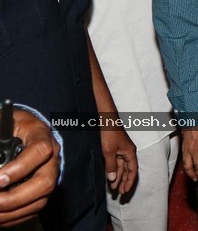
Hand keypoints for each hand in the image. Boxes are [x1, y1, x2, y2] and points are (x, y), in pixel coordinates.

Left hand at [0, 109, 60, 226]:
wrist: (24, 130)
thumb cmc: (11, 125)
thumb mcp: (4, 122)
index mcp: (41, 134)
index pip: (41, 151)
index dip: (21, 168)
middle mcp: (51, 157)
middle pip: (45, 182)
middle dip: (16, 197)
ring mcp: (49, 175)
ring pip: (40, 200)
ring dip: (11, 211)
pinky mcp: (43, 190)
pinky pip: (33, 209)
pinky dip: (13, 217)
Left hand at [100, 126, 136, 195]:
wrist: (106, 121)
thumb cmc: (109, 134)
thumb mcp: (109, 152)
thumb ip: (111, 166)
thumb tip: (112, 179)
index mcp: (130, 153)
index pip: (133, 170)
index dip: (130, 181)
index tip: (126, 190)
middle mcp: (128, 153)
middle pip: (128, 170)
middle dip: (124, 181)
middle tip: (121, 193)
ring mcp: (121, 151)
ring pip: (121, 167)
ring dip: (118, 177)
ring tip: (114, 188)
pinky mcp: (115, 150)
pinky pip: (116, 163)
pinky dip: (113, 171)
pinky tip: (110, 177)